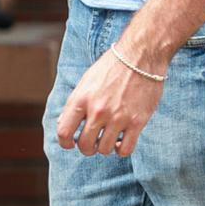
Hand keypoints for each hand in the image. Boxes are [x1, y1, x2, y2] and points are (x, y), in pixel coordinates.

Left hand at [53, 40, 166, 158]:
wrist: (140, 56)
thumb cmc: (112, 67)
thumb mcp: (86, 81)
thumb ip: (75, 103)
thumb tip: (64, 124)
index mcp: (81, 99)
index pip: (64, 132)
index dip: (65, 143)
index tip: (70, 143)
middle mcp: (98, 111)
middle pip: (85, 145)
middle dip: (86, 148)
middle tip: (91, 143)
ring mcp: (118, 117)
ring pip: (104, 150)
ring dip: (104, 148)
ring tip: (107, 139)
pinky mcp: (137, 122)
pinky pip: (125, 149)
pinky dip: (120, 150)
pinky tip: (120, 141)